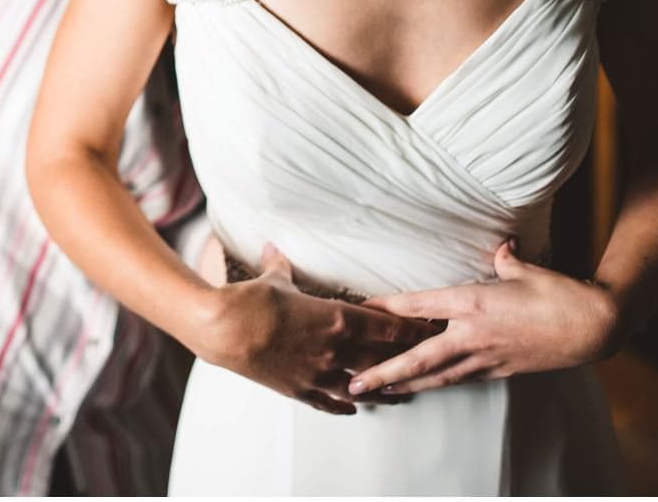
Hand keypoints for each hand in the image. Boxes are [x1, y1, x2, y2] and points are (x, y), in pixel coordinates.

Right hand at [196, 244, 436, 415]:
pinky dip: (345, 405)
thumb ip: (282, 267)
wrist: (224, 329)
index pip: (388, 327)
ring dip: (385, 390)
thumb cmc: (252, 300)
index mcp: (337, 318)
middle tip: (431, 362)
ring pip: (363, 386)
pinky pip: (330, 402)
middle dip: (409, 360)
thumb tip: (275, 249)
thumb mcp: (275, 279)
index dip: (414, 329)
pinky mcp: (300, 390)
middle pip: (384, 359)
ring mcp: (319, 373)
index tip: (432, 329)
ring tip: (401, 394)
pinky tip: (355, 408)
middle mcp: (336, 349)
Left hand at [347, 240, 620, 397]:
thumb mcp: (527, 268)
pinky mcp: (501, 371)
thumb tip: (502, 246)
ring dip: (405, 384)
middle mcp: (474, 334)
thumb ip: (505, 258)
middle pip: (418, 356)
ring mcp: (487, 357)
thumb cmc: (562, 294)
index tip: (360, 312)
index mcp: (474, 303)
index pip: (419, 306)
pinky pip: (460, 378)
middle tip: (354, 382)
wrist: (596, 328)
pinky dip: (438, 383)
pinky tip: (423, 386)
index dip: (387, 309)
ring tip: (378, 392)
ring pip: (437, 375)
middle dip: (384, 371)